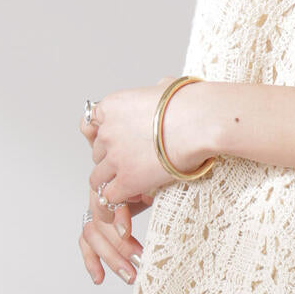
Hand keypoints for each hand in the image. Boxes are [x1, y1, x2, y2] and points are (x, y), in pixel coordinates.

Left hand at [77, 78, 209, 286]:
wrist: (200, 122)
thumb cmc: (193, 104)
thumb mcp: (167, 87)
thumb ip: (156, 91)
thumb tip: (162, 86)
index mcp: (112, 106)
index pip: (93, 124)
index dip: (107, 136)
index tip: (119, 143)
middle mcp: (107, 131)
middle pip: (97, 152)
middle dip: (111, 161)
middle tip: (129, 169)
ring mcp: (114, 157)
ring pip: (97, 177)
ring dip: (110, 183)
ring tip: (123, 191)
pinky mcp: (125, 180)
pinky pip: (108, 198)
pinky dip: (114, 205)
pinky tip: (125, 207)